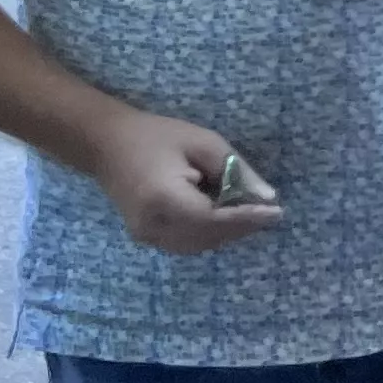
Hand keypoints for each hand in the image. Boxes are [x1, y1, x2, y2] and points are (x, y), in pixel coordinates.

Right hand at [84, 110, 284, 255]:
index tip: (276, 212)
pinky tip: (226, 218)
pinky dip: (210, 234)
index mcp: (163, 199)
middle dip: (241, 227)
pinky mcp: (145, 236)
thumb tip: (267, 196)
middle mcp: (152, 226)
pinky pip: (185, 243)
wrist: (106, 144)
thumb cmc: (157, 136)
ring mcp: (145, 236)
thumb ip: (236, 170)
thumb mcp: (204, 143)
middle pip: (207, 237)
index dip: (246, 218)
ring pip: (198, 245)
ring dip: (227, 233)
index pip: (212, 219)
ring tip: (252, 214)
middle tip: (269, 212)